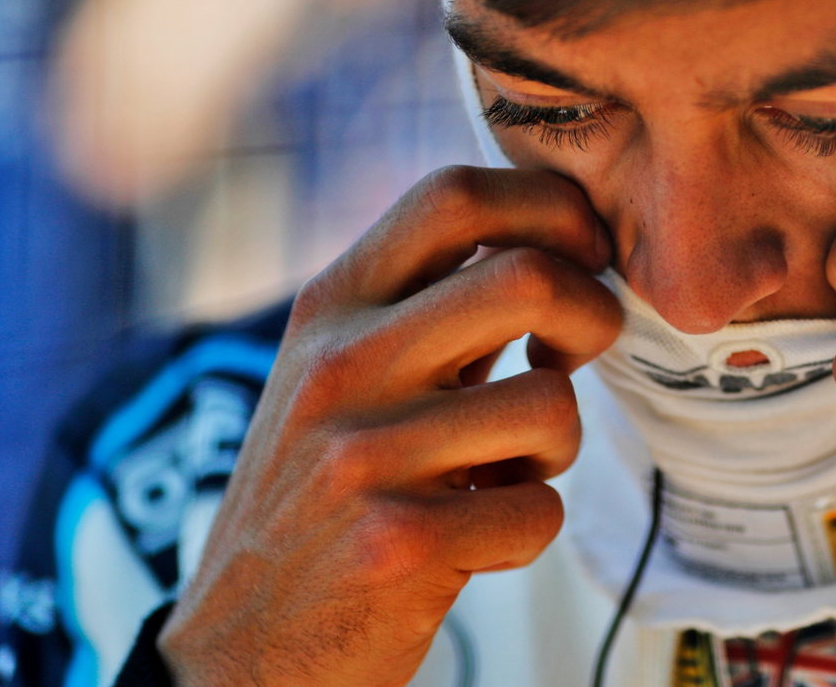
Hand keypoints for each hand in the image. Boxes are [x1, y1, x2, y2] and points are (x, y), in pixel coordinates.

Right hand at [158, 166, 621, 686]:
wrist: (242, 647)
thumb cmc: (324, 495)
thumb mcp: (351, 372)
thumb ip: (436, 304)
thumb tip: (556, 237)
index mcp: (334, 304)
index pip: (455, 194)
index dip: (551, 208)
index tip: (584, 252)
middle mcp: (341, 363)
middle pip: (528, 277)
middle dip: (593, 315)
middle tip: (575, 354)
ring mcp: (361, 452)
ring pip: (553, 403)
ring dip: (557, 447)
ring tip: (503, 471)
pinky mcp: (393, 542)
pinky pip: (540, 512)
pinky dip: (528, 531)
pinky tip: (474, 539)